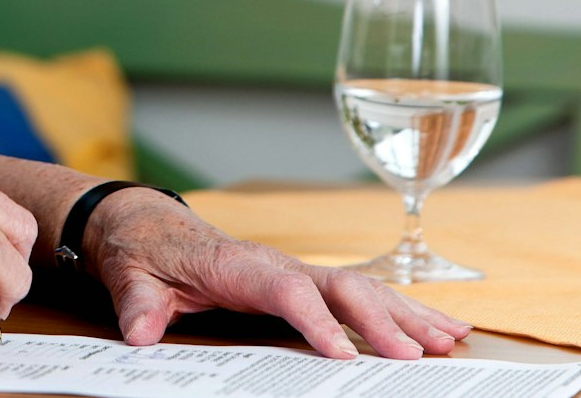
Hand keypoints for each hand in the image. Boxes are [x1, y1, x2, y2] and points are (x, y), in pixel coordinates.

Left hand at [87, 188, 472, 358]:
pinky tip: (440, 327)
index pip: (285, 290)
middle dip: (380, 320)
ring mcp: (296, 272)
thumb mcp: (131, 277)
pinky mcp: (306, 282)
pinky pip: (361, 294)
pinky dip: (402, 310)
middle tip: (415, 356)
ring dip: (406, 314)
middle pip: (340, 287)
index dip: (315, 320)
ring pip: (362, 288)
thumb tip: (140, 332)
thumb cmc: (144, 251)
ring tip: (449, 341)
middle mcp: (276, 264)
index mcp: (237, 265)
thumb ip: (139, 304)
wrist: (146, 224)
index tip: (340, 355)